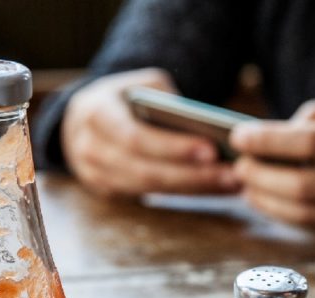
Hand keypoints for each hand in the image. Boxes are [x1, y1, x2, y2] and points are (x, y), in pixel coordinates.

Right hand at [61, 68, 237, 196]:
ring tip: (232, 182)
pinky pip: (151, 196)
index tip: (211, 149)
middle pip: (147, 172)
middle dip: (193, 175)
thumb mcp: (139, 84)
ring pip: (151, 189)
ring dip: (195, 188)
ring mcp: (96, 175)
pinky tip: (215, 187)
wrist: (81, 119)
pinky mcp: (109, 192)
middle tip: (233, 175)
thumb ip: (163, 96)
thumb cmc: (121, 98)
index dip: (173, 147)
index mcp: (96, 114)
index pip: (136, 137)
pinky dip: (185, 192)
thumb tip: (200, 122)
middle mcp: (90, 149)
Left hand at [230, 88, 314, 241]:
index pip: (310, 142)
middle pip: (304, 186)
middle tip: (240, 167)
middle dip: (262, 178)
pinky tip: (275, 202)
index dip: (268, 141)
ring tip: (248, 187)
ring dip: (270, 202)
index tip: (239, 137)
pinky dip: (292, 216)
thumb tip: (275, 135)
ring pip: (309, 215)